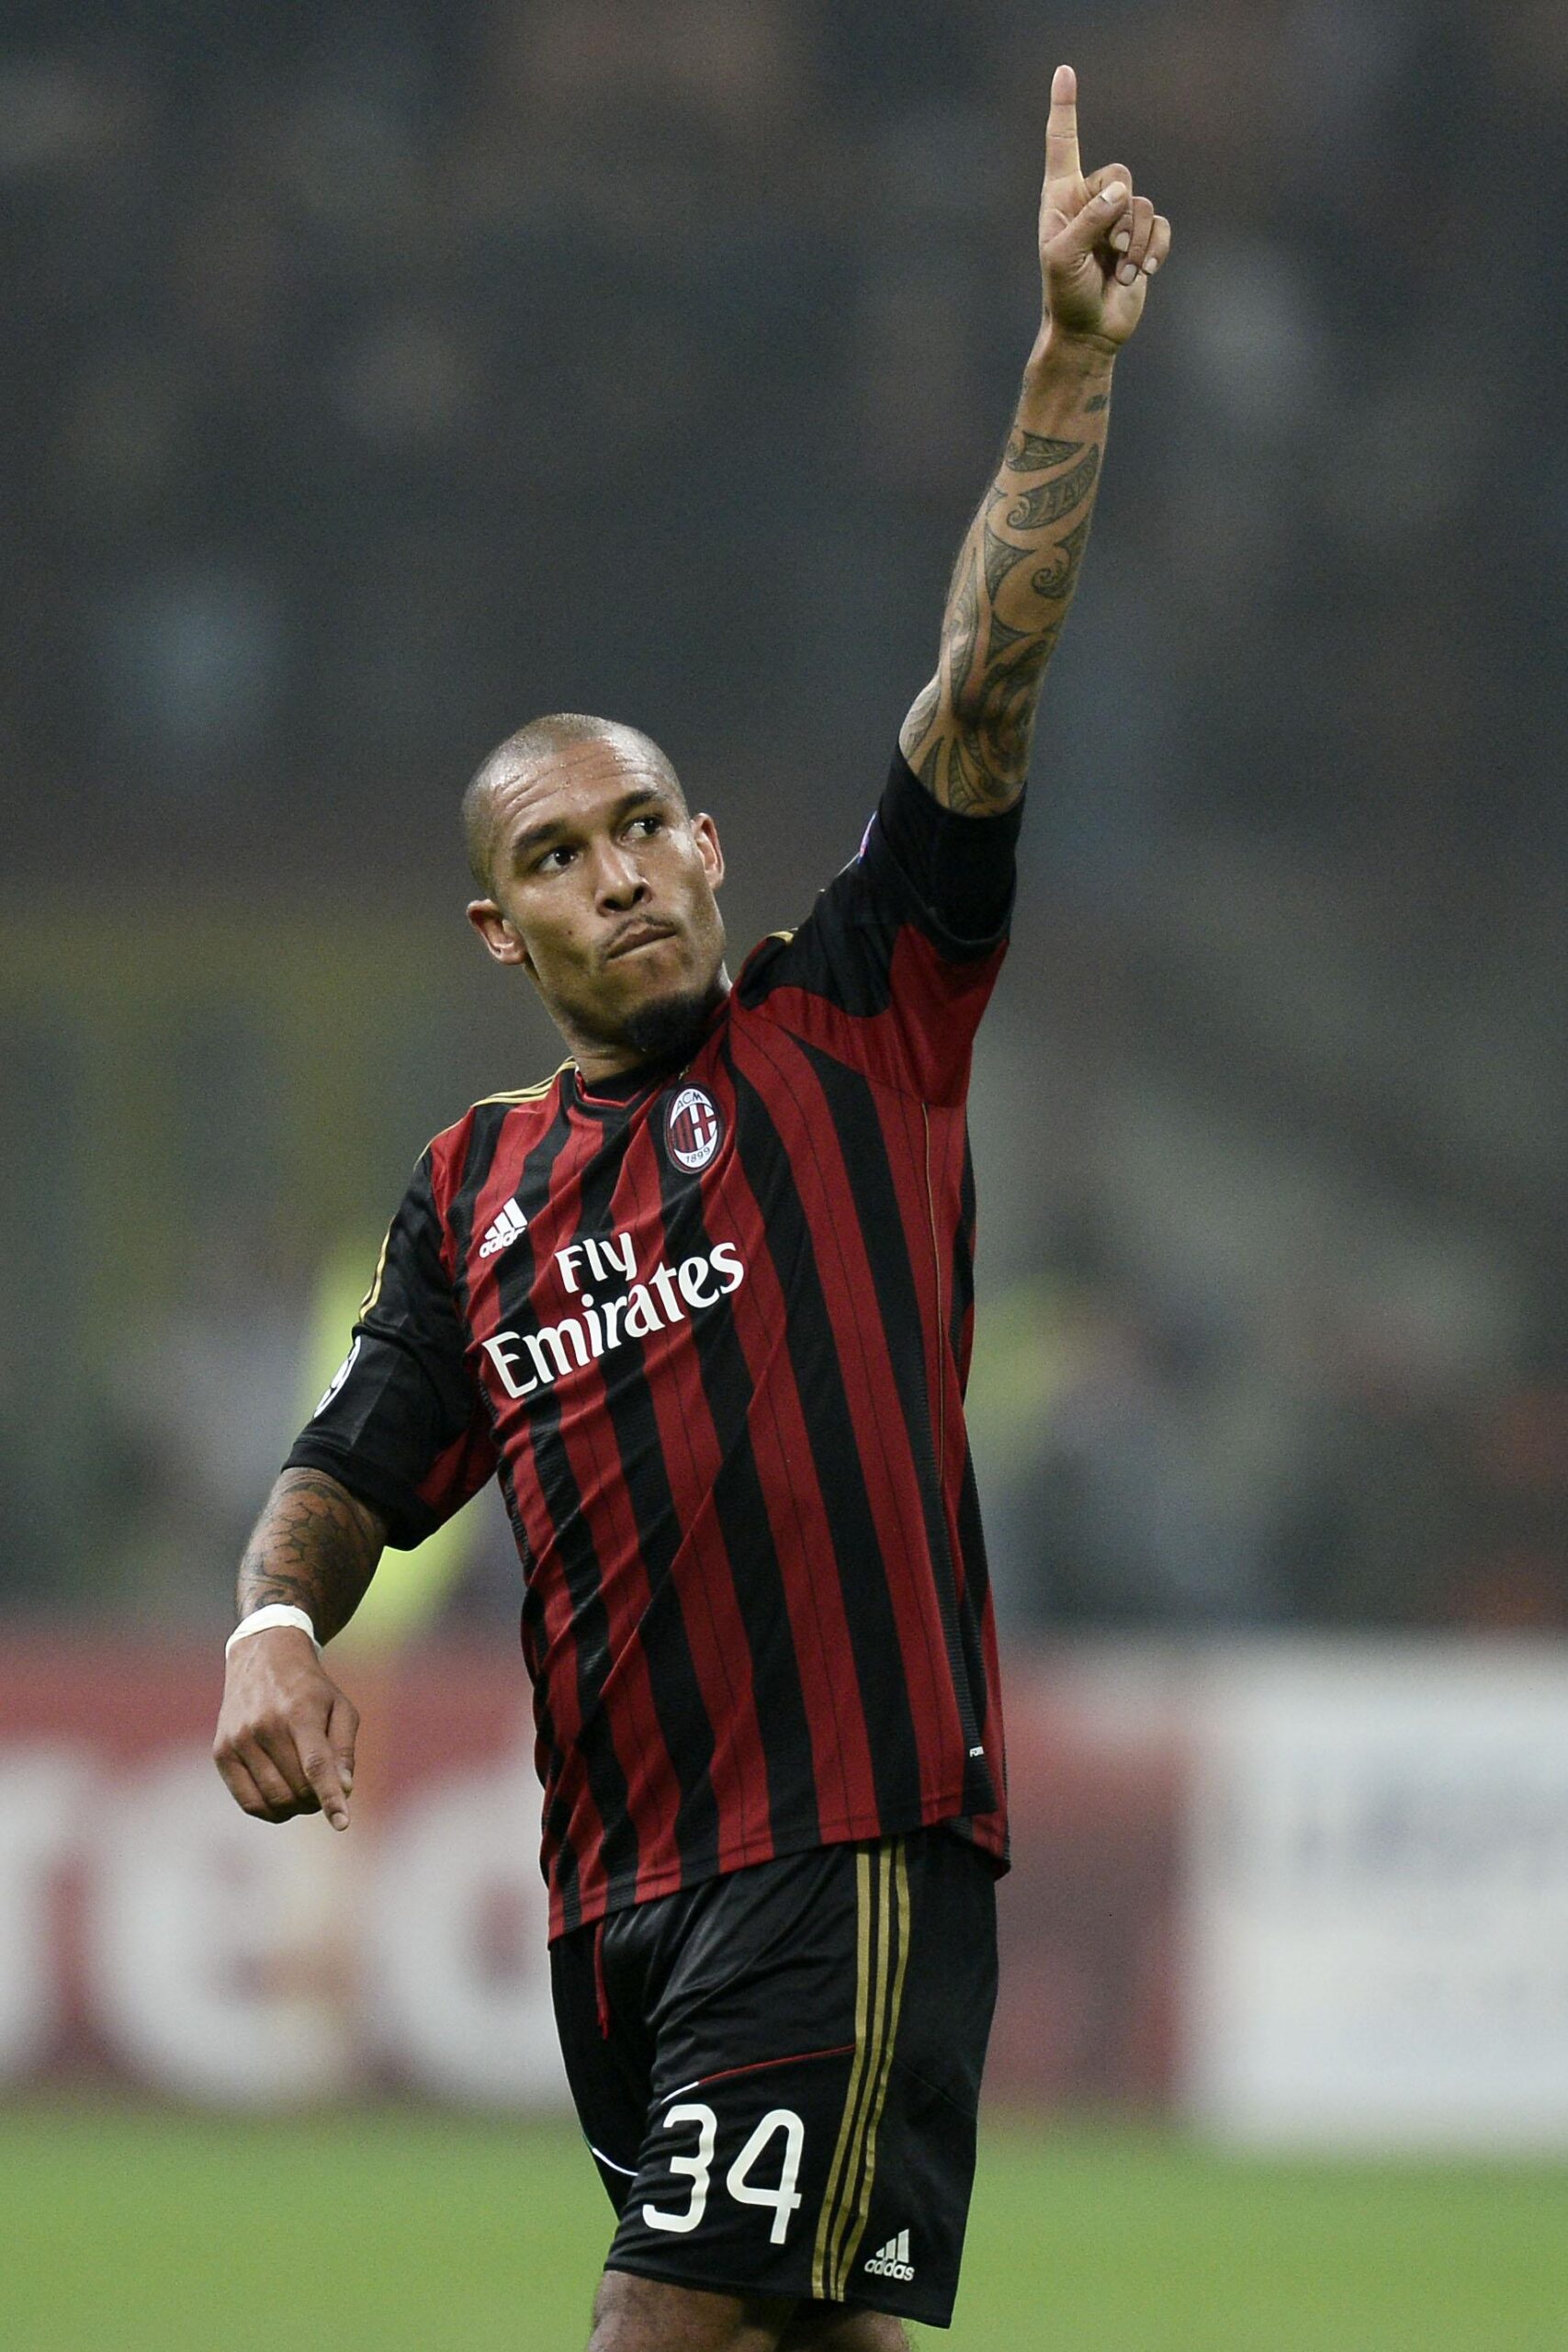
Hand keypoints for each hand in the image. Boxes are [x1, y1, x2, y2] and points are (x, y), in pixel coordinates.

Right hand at [213, 1628, 358, 1831]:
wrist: (262, 1657)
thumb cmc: (310, 1688)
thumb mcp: (340, 1706)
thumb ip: (343, 1749)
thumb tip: (345, 1790)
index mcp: (298, 1712)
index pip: (315, 1765)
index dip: (330, 1797)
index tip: (342, 1823)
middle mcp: (264, 1726)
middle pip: (297, 1788)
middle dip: (317, 1798)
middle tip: (324, 1788)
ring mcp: (238, 1740)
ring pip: (274, 1799)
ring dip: (297, 1806)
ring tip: (305, 1789)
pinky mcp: (221, 1752)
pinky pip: (249, 1802)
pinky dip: (271, 1810)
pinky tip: (283, 1796)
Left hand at [1038, 64, 1170, 352]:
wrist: (1089, 332)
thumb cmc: (1064, 295)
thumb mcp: (1063, 257)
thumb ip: (1088, 221)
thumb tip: (1121, 195)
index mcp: (1061, 197)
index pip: (1063, 143)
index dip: (1065, 108)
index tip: (1064, 71)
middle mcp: (1091, 201)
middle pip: (1120, 175)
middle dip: (1119, 215)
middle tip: (1107, 251)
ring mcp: (1119, 220)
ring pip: (1142, 204)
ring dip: (1134, 243)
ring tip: (1117, 270)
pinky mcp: (1142, 239)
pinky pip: (1161, 225)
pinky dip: (1153, 250)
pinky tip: (1138, 273)